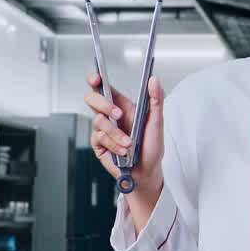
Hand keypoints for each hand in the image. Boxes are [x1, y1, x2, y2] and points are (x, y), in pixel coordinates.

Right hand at [85, 73, 164, 197]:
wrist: (147, 172)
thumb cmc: (152, 147)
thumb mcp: (157, 122)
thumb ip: (156, 99)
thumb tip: (154, 79)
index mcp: (122, 106)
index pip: (104, 88)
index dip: (96, 80)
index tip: (97, 78)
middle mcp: (110, 116)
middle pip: (92, 99)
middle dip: (103, 104)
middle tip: (118, 114)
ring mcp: (103, 130)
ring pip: (98, 121)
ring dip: (116, 133)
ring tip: (130, 143)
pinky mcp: (99, 144)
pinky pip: (100, 138)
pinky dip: (114, 145)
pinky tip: (123, 151)